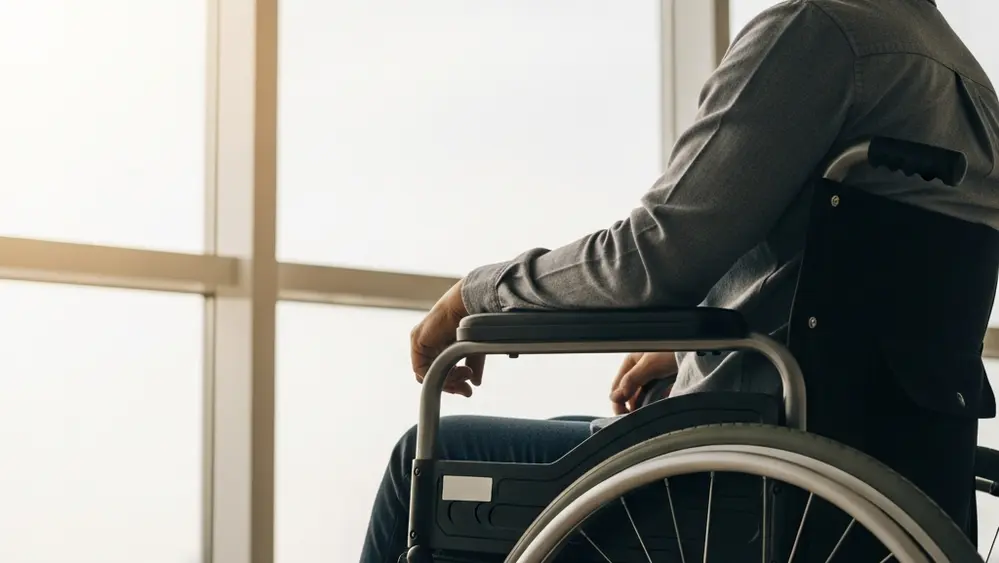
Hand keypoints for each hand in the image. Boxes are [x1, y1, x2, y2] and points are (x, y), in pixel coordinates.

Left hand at [410, 280, 484, 396]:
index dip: (453, 382)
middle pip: (433, 374)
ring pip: (427, 374)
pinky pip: (421, 368)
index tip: (468, 388)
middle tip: (467, 391)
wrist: (471, 304)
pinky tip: (455, 374)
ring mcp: (420, 341)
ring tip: (466, 376)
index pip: (440, 370)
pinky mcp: (417, 341)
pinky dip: (436, 375)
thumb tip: (475, 383)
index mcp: (439, 342)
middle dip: (451, 385)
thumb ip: (472, 365)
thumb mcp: (473, 349)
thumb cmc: (474, 320)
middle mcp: (428, 342)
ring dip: (447, 381)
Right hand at [609, 351, 677, 414]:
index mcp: (632, 360)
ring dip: (644, 406)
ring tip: (648, 416)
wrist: (699, 349)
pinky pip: (658, 395)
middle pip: (630, 392)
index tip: (623, 416)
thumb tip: (614, 398)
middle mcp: (641, 367)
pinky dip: (657, 403)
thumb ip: (630, 381)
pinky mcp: (667, 381)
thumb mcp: (649, 365)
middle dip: (632, 406)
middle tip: (636, 420)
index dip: (618, 401)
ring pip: (644, 395)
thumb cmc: (673, 349)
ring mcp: (654, 375)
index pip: (617, 385)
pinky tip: (660, 409)